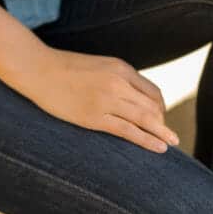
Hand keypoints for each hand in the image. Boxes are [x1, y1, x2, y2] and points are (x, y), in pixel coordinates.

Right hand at [31, 46, 179, 153]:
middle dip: (162, 122)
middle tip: (167, 136)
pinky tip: (158, 147)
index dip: (161, 107)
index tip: (160, 119)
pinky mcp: (95, 116)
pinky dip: (147, 140)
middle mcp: (118, 82)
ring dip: (161, 132)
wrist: (39, 69)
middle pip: (152, 105)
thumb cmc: (65, 68)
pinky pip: (128, 131)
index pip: (152, 91)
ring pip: (145, 118)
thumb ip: (116, 78)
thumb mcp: (98, 66)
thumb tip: (131, 95)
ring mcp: (107, 99)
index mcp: (120, 67)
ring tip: (172, 143)